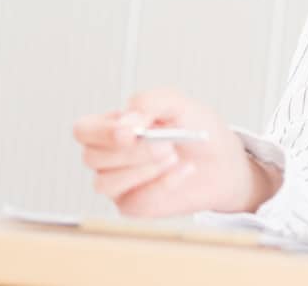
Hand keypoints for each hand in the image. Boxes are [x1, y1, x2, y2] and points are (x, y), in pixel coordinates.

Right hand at [71, 88, 279, 216]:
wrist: (223, 159)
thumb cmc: (196, 129)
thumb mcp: (180, 104)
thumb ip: (152, 102)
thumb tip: (126, 120)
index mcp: (113, 126)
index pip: (84, 129)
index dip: (102, 132)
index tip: (132, 131)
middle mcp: (109, 157)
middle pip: (92, 157)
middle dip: (132, 151)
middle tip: (167, 144)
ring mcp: (118, 184)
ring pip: (105, 183)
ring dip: (143, 169)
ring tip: (174, 156)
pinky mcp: (134, 205)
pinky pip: (133, 202)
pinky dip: (161, 185)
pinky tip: (183, 171)